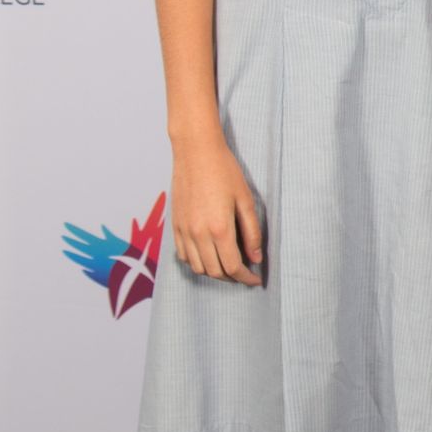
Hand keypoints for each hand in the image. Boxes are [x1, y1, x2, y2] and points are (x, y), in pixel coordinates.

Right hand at [171, 133, 263, 286]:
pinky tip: (208, 254)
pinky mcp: (174, 225)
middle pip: (215, 271)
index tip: (255, 279)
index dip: (246, 278)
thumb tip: (256, 258)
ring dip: (214, 272)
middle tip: (245, 273)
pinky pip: (183, 255)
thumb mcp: (246, 200)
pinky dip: (196, 262)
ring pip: (197, 267)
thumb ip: (252, 232)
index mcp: (220, 228)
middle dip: (232, 277)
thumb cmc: (224, 171)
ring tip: (228, 265)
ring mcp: (184, 231)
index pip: (233, 267)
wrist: (196, 152)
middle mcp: (198, 234)